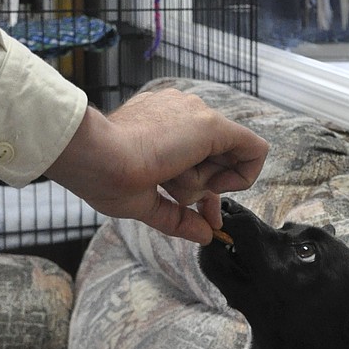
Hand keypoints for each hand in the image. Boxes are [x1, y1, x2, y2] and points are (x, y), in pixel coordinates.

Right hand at [45, 86, 267, 242]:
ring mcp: (196, 114)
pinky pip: (255, 149)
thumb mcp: (146, 203)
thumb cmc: (103, 177)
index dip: (208, 191)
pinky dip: (243, 176)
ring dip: (202, 184)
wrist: (94, 156)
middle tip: (180, 196)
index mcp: (160, 125)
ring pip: (227, 157)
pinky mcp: (212, 125)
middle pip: (218, 160)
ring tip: (167, 176)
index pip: (199, 158)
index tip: (202, 215)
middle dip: (207, 190)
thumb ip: (178, 218)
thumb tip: (205, 236)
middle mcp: (180, 113)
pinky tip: (212, 183)